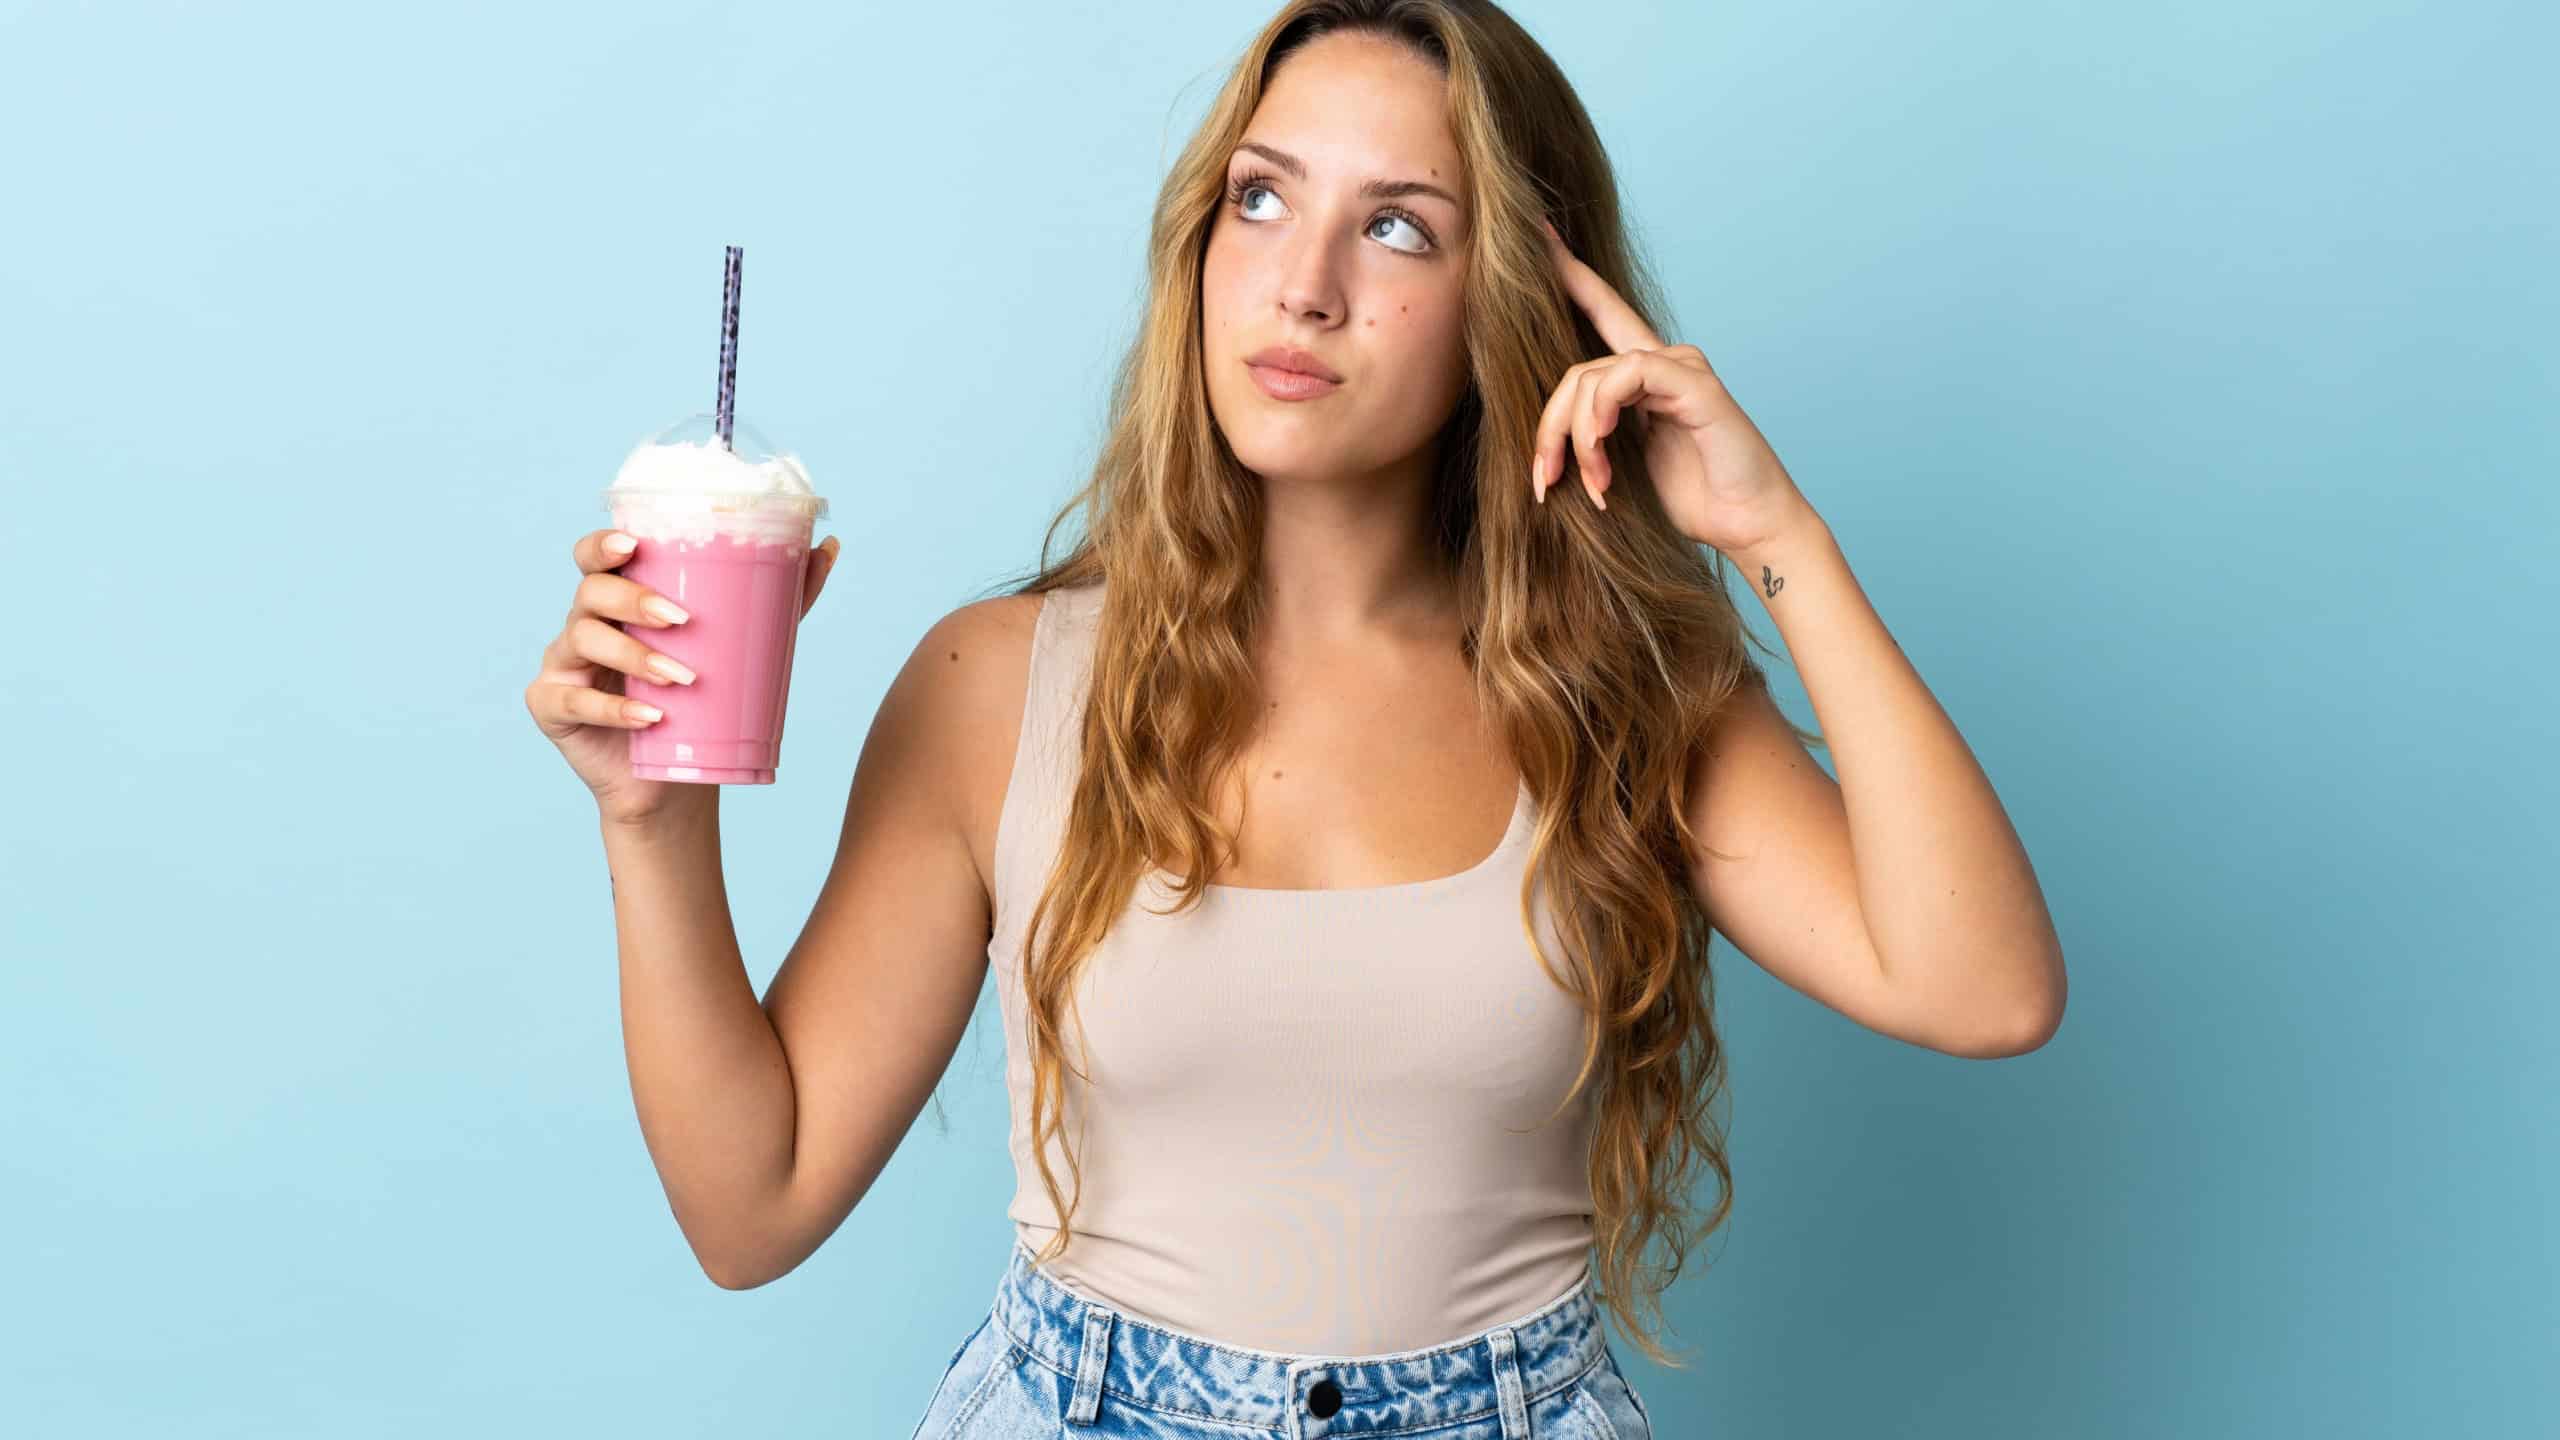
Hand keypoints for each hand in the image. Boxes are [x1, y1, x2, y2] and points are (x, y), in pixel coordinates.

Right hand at [524, 527, 839, 825]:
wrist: (678, 780)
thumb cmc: (703, 702)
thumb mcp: (745, 644)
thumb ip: (782, 597)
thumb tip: (827, 546)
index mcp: (619, 599)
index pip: (596, 556)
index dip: (603, 544)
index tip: (633, 544)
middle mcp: (584, 623)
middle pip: (592, 591)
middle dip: (634, 600)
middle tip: (681, 620)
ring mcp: (564, 664)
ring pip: (582, 638)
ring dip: (633, 655)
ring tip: (681, 679)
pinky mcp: (552, 707)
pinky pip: (572, 702)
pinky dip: (612, 709)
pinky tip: (648, 716)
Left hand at [1530, 214, 1815, 555]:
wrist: (1747, 526)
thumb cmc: (1690, 502)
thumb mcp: (1621, 469)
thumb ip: (1591, 441)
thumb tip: (1541, 447)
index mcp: (1643, 378)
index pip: (1600, 313)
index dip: (1569, 274)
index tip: (1536, 235)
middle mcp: (1661, 362)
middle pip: (1574, 370)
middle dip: (1549, 428)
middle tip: (1543, 479)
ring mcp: (1680, 367)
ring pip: (1591, 377)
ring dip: (1578, 437)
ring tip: (1595, 484)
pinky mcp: (1694, 381)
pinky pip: (1626, 375)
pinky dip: (1602, 413)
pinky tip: (1604, 451)